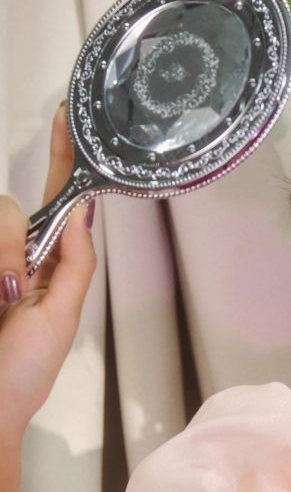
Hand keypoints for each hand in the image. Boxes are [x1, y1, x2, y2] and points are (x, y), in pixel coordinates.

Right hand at [0, 104, 95, 441]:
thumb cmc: (22, 374)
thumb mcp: (61, 318)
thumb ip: (73, 263)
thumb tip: (82, 209)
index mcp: (41, 263)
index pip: (53, 201)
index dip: (60, 160)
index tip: (63, 118)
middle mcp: (7, 254)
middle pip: (9, 207)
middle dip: (10, 243)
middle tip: (8, 292)